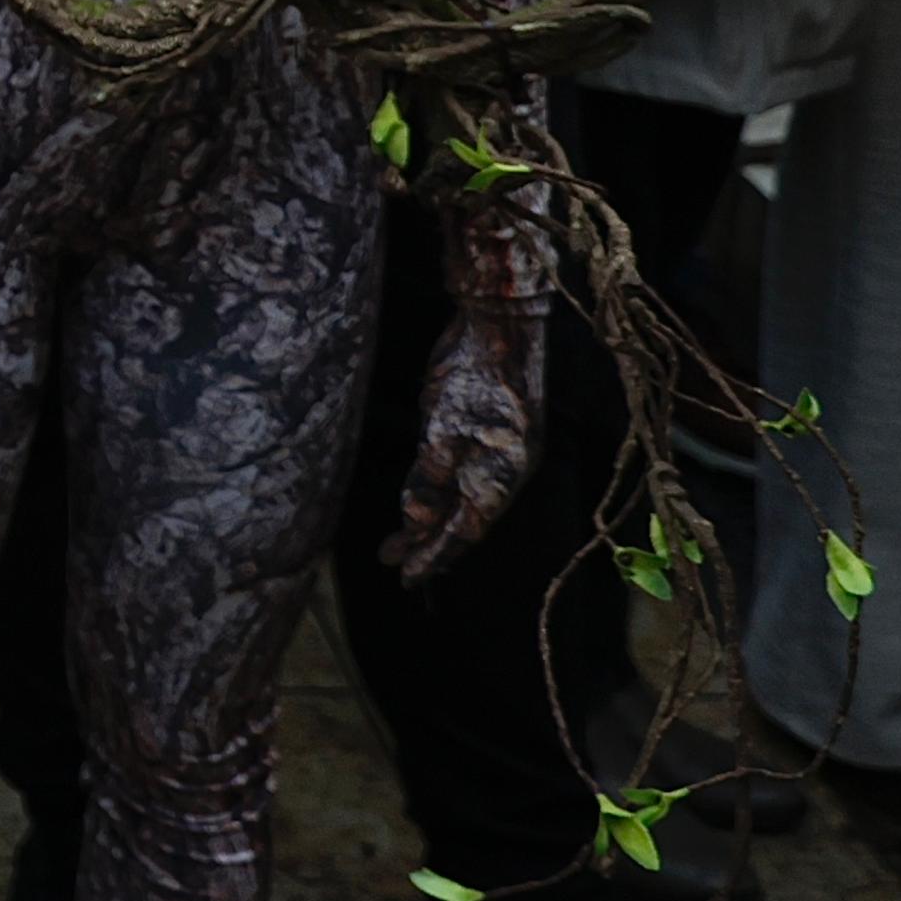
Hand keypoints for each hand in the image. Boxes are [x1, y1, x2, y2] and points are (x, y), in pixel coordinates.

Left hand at [382, 303, 540, 578]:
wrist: (502, 324)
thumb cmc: (476, 375)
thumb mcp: (442, 429)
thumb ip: (431, 477)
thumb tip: (416, 521)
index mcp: (502, 476)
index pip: (464, 530)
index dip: (435, 555)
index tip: (407, 577)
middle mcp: (505, 471)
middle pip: (465, 520)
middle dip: (430, 544)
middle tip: (395, 565)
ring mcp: (499, 452)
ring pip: (464, 500)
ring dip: (432, 522)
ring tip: (399, 543)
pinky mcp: (487, 432)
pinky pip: (465, 477)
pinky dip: (443, 495)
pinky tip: (425, 503)